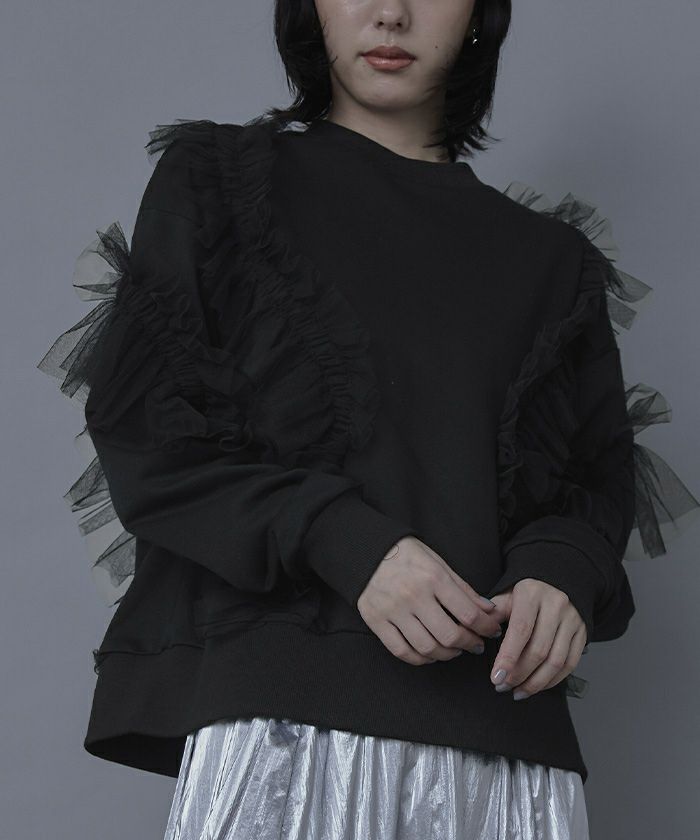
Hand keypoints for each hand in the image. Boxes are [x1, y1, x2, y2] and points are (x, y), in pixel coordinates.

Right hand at [357, 536, 504, 665]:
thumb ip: (464, 589)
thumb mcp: (439, 563)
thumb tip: (489, 610)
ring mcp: (393, 610)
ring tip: (454, 650)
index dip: (486, 627)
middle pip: (449, 635)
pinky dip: (420, 659)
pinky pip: (402, 651)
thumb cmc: (407, 555)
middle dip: (469, 644)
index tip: (491, 631)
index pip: (468, 613)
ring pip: (427, 648)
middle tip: (475, 644)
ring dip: (447, 654)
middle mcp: (413, 595)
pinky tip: (430, 653)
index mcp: (433, 578)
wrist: (368, 551)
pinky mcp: (376, 621)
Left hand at [488, 578, 587, 699]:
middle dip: (519, 674)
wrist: (557, 581)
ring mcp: (572, 620)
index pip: (520, 630)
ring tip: (518, 692)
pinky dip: (553, 680)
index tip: (496, 677)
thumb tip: (477, 632)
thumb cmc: (526, 593)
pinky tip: (537, 686)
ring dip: (535, 682)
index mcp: (532, 594)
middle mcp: (556, 605)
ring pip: (556, 661)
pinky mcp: (583, 633)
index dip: (508, 658)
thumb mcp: (507, 595)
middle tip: (502, 686)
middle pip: (539, 650)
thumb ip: (493, 613)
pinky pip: (570, 664)